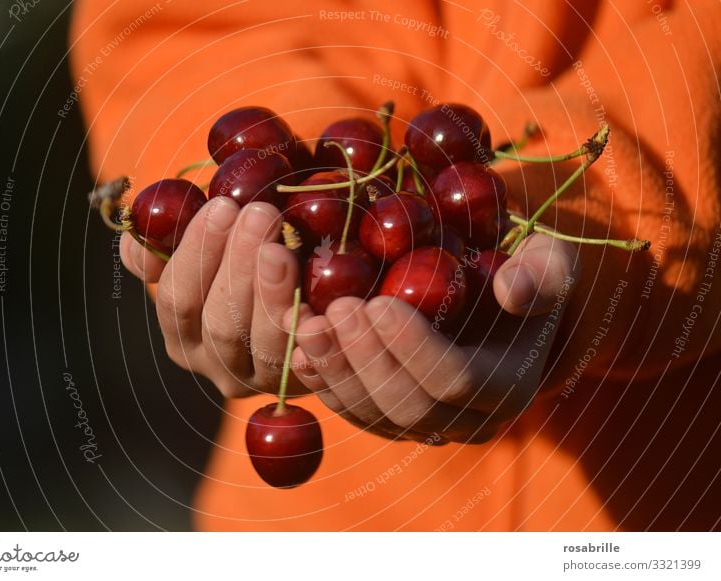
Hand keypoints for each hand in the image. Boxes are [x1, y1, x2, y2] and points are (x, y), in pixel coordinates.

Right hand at [120, 197, 308, 397]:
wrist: (308, 300)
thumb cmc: (245, 263)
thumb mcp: (205, 250)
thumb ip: (166, 246)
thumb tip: (134, 244)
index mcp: (182, 336)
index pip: (177, 299)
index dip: (197, 252)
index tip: (222, 206)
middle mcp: (216, 366)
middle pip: (219, 322)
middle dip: (238, 264)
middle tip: (260, 215)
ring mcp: (261, 378)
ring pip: (261, 342)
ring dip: (271, 292)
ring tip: (283, 246)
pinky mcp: (304, 382)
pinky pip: (305, 361)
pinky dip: (307, 331)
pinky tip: (314, 301)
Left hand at [286, 234, 578, 443]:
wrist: (497, 303)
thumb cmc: (523, 273)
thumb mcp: (548, 262)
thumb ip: (542, 274)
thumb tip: (511, 290)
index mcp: (510, 385)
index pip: (457, 381)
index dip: (413, 348)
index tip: (378, 303)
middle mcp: (469, 420)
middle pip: (410, 408)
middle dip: (367, 360)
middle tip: (337, 310)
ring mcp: (428, 425)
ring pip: (376, 417)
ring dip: (337, 373)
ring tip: (309, 327)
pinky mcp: (394, 418)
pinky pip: (357, 413)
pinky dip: (327, 384)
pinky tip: (302, 350)